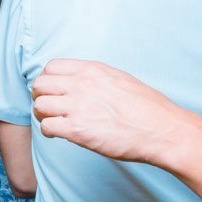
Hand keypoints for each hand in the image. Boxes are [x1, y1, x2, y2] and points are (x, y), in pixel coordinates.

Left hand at [32, 59, 184, 164]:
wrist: (163, 130)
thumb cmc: (147, 108)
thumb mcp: (120, 79)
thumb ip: (95, 78)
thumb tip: (78, 81)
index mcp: (92, 71)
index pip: (51, 67)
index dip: (48, 80)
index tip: (53, 91)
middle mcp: (81, 85)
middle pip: (40, 85)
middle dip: (40, 97)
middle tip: (49, 108)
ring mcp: (77, 107)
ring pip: (39, 106)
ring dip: (42, 115)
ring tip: (53, 122)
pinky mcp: (76, 130)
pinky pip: (46, 127)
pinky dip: (48, 132)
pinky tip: (59, 134)